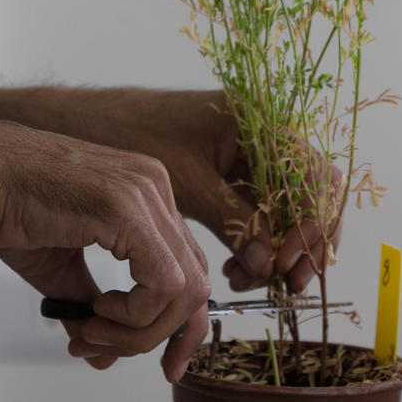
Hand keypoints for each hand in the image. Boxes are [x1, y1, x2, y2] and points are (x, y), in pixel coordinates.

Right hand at [0, 119, 210, 382]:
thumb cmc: (4, 206)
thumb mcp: (60, 267)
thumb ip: (90, 307)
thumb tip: (102, 356)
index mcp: (149, 196)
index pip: (190, 269)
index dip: (181, 324)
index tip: (164, 361)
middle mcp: (157, 190)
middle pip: (197, 284)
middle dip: (165, 336)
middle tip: (112, 353)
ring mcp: (147, 196)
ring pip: (186, 290)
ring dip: (140, 331)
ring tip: (91, 332)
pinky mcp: (127, 211)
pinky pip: (164, 283)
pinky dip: (136, 315)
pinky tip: (98, 312)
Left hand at [79, 89, 341, 292]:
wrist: (86, 119)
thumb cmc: (131, 132)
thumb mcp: (189, 182)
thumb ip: (235, 222)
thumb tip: (267, 265)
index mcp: (262, 124)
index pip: (315, 179)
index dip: (311, 225)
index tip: (286, 261)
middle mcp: (265, 137)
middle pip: (310, 198)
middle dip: (301, 244)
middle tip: (284, 281)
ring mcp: (251, 158)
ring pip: (287, 212)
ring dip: (276, 251)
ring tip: (245, 278)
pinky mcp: (232, 178)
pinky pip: (261, 216)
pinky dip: (256, 246)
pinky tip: (236, 268)